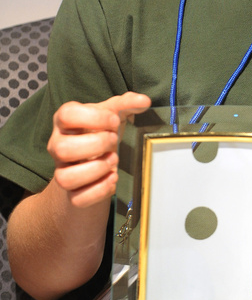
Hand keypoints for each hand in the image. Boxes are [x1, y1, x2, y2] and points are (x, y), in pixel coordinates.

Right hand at [47, 92, 150, 207]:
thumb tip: (145, 100)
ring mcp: (62, 170)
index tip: (113, 121)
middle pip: (62, 149)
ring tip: (114, 160)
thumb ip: (127, 103)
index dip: (93, 117)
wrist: (95, 158)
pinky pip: (78, 199)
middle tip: (114, 141)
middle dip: (96, 145)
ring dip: (96, 169)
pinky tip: (113, 178)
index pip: (66, 115)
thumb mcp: (113, 113)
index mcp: (65, 121)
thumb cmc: (101, 130)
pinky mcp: (71, 192)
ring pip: (64, 178)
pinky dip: (100, 190)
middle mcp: (57, 145)